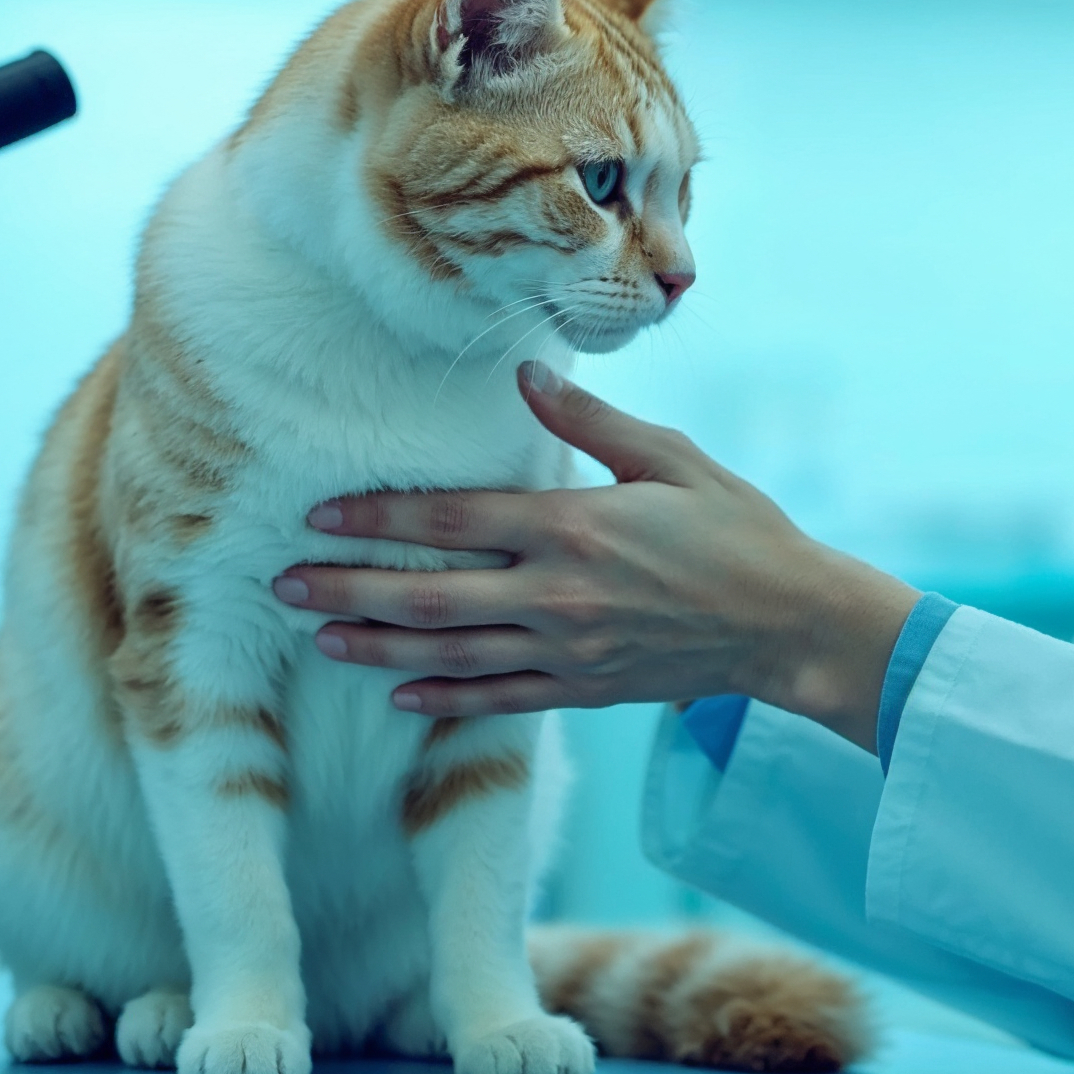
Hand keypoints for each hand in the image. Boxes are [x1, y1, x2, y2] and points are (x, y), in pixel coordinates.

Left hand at [275, 362, 918, 750]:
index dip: (378, 518)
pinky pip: (498, 700)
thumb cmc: (739, 527)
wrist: (791, 621)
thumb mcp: (670, 457)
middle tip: (282, 586)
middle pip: (429, 597)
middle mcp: (558, 595)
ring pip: (448, 656)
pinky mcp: (584, 689)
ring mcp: (567, 651)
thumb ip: (590, 422)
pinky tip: (399, 694)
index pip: (452, 522)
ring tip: (319, 637)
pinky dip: (444, 700)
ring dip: (376, 647)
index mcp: (574, 528)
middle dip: (348, 589)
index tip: (318, 513)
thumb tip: (525, 373)